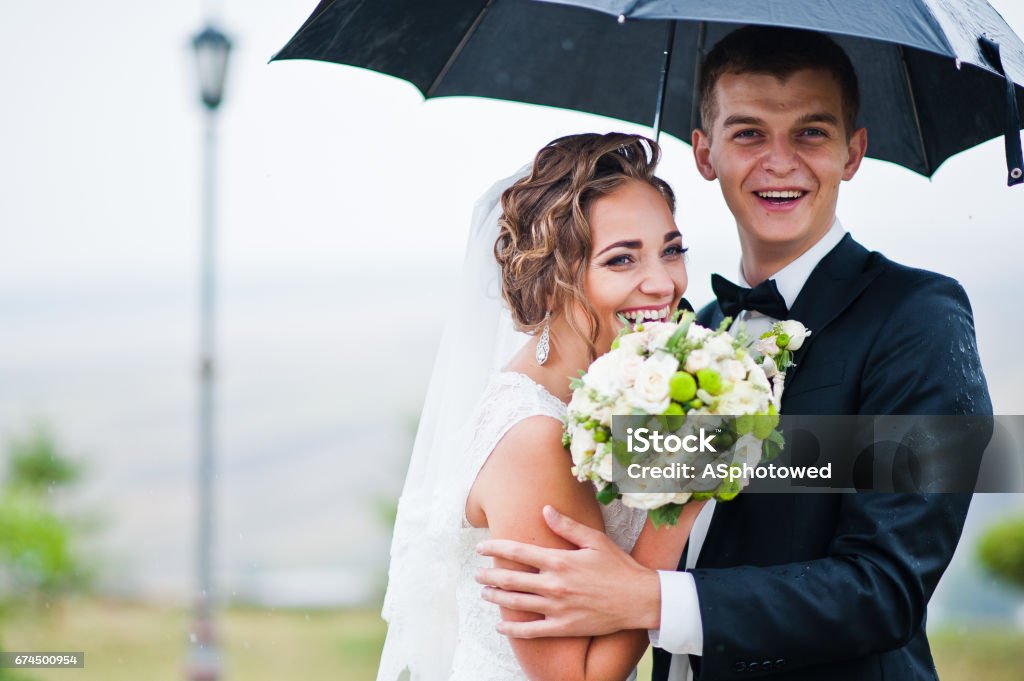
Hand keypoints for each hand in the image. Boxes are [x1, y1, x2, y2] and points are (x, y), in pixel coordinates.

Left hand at [475, 505, 660, 637]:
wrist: (639, 599)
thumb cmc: (618, 567)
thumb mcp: (594, 540)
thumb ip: (567, 525)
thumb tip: (545, 509)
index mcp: (559, 560)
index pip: (517, 552)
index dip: (495, 548)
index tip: (481, 547)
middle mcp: (554, 585)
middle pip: (510, 579)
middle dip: (489, 575)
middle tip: (477, 573)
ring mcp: (557, 608)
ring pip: (516, 603)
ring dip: (496, 598)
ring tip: (484, 593)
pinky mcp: (563, 627)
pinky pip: (531, 631)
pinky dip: (513, 629)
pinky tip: (501, 626)